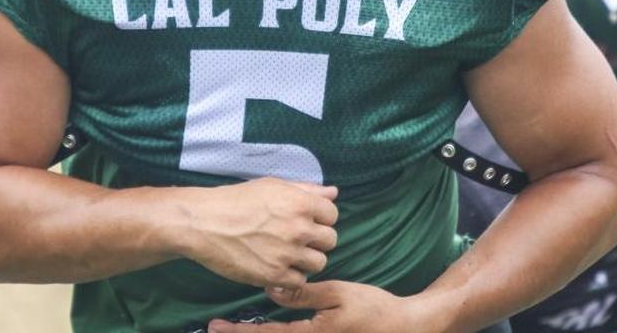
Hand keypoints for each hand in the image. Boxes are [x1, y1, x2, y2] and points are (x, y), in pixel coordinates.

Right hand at [184, 178, 338, 288]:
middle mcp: (298, 229)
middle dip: (317, 239)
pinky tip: (277, 265)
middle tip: (298, 238)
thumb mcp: (272, 186)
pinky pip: (300, 280)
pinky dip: (291, 275)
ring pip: (319, 263)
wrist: (205, 223)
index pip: (332, 214)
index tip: (307, 219)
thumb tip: (333, 192)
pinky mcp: (274, 276)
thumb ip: (306, 190)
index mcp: (300, 203)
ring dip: (306, 259)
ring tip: (288, 253)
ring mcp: (288, 254)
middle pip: (330, 240)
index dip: (321, 217)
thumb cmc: (237, 200)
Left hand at [207, 281, 419, 332]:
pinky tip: (265, 326)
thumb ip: (304, 294)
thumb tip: (270, 289)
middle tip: (215, 328)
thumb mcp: (337, 294)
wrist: (401, 328)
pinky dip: (275, 332)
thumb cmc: (371, 308)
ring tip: (232, 328)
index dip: (239, 332)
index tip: (214, 328)